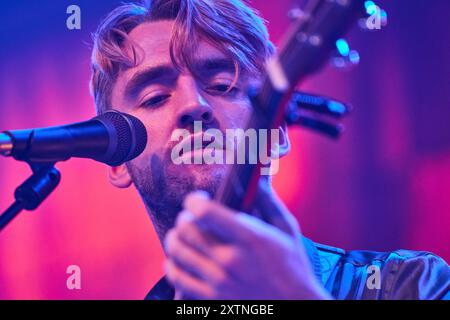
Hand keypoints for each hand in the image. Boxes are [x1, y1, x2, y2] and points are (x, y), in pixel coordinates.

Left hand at [164, 181, 330, 299]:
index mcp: (250, 238)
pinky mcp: (211, 300)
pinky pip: (178, 279)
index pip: (205, 212)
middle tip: (189, 218)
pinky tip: (180, 261)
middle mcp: (231, 260)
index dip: (194, 201)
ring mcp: (219, 283)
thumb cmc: (293, 267)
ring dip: (175, 240)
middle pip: (185, 230)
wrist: (295, 307)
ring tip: (181, 237)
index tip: (197, 200)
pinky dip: (174, 266)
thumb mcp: (287, 230)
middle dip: (183, 218)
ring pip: (177, 253)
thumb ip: (270, 202)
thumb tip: (256, 178)